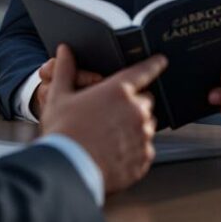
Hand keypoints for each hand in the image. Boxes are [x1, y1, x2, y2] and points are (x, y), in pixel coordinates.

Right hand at [41, 44, 166, 193]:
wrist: (68, 170)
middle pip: (145, 101)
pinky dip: (134, 151)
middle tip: (111, 115)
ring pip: (146, 126)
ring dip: (134, 128)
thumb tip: (65, 51)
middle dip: (133, 104)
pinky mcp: (144, 158)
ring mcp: (142, 136)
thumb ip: (65, 69)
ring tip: (109, 137)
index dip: (154, 64)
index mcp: (118, 91)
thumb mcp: (59, 96)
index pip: (144, 71)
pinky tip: (114, 154)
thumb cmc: (63, 133)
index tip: (161, 61)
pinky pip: (144, 150)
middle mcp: (136, 111)